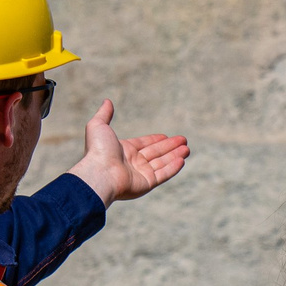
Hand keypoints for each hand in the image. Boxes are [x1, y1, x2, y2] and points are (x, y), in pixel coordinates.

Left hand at [67, 99, 189, 204]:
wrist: (99, 173)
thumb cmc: (98, 150)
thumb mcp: (98, 126)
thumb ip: (104, 114)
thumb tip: (107, 101)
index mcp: (123, 151)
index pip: (143, 144)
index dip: (155, 140)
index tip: (166, 136)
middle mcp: (132, 163)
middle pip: (156, 153)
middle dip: (170, 146)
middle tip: (184, 141)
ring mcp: (140, 174)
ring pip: (162, 163)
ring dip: (175, 155)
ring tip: (187, 149)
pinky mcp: (146, 184)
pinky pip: (163, 174)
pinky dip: (173, 168)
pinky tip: (182, 160)